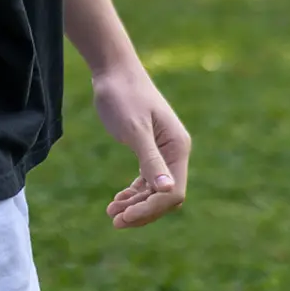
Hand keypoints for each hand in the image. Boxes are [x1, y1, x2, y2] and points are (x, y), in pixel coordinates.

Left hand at [93, 61, 189, 228]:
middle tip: (114, 220)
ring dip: (136, 205)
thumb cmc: (123, 96)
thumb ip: (151, 161)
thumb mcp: (135, 130)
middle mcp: (175, 151)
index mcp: (178, 147)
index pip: (173, 192)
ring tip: (111, 213)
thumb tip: (169, 192)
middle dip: (142, 211)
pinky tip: (118, 200)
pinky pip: (146, 180)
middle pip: (166, 196)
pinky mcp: (149, 148)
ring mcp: (163, 151)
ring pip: (155, 191)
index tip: (123, 216)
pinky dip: (134, 193)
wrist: (113, 70)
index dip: (151, 209)